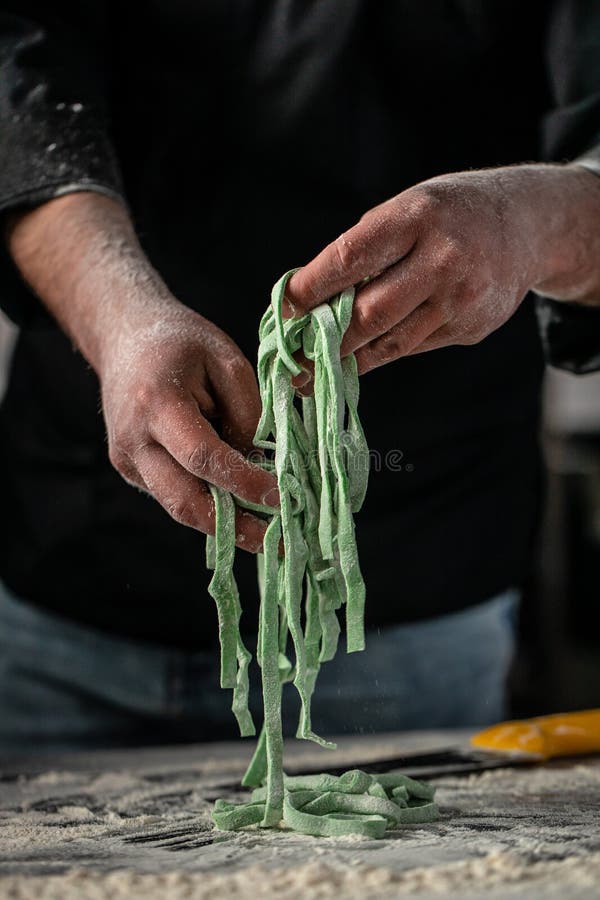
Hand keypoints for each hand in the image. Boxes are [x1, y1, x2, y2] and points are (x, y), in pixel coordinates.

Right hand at [100, 303, 276, 551]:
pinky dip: (206, 502)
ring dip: (223, 523)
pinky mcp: (129, 469)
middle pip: (183, 500)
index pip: (203, 458)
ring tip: (266, 533)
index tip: (281, 498)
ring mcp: (126, 459)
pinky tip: (237, 505)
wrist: (123, 335)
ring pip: (178, 506)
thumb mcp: (226, 359)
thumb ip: (247, 412)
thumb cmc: (180, 341)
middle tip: (277, 543)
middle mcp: (134, 439)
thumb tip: (261, 463)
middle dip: (233, 528)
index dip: (244, 483)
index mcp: (157, 403)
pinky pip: (173, 494)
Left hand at [287, 165, 599, 374]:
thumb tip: (312, 302)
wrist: (526, 225)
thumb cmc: (448, 215)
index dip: (312, 288)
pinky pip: (415, 346)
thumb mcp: (408, 210)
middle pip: (370, 313)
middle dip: (326, 339)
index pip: (351, 258)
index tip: (285, 309)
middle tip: (295, 358)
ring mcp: (462, 299)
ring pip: (391, 342)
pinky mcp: (471, 327)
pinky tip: (360, 357)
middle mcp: (443, 259)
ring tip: (316, 370)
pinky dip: (384, 352)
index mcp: (417, 217)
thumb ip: (366, 250)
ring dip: (348, 358)